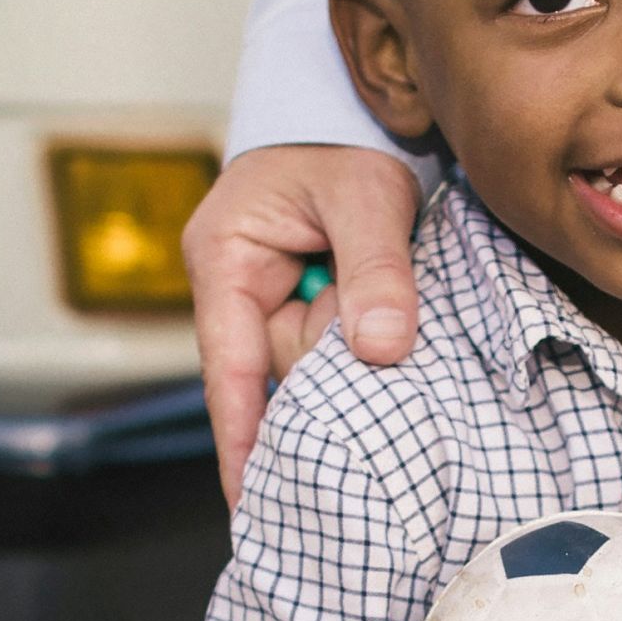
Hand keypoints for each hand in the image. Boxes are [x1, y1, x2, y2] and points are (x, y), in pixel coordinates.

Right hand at [185, 143, 424, 503]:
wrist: (351, 112)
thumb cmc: (343, 142)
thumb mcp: (367, 194)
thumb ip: (376, 269)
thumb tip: (382, 350)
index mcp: (226, 261)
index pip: (230, 372)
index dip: (244, 441)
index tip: (250, 507)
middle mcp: (237, 292)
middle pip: (283, 374)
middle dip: (337, 369)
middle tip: (387, 330)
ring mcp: (269, 305)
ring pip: (316, 366)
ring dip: (359, 354)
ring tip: (395, 316)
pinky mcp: (304, 309)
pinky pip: (333, 352)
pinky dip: (362, 352)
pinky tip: (388, 348)